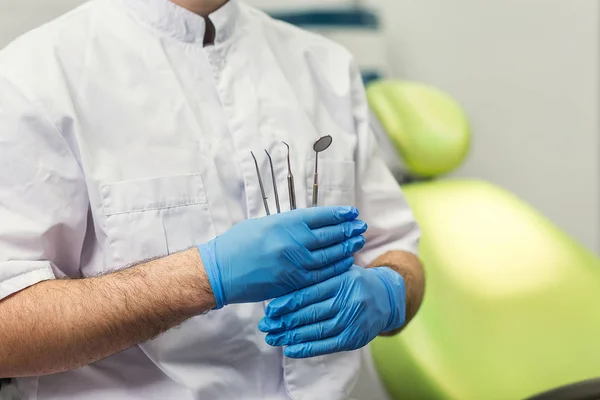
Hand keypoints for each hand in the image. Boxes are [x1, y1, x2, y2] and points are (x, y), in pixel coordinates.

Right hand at [198, 206, 366, 308]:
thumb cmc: (238, 244)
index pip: (321, 216)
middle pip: (330, 235)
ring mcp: (295, 263)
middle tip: (360, 227)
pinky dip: (335, 268)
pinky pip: (321, 275)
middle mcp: (293, 241)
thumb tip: (310, 223)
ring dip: (346, 248)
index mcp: (285, 222)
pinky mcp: (293, 282)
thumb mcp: (264, 224)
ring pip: (329, 256)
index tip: (351, 212)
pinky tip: (345, 262)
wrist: (222, 270)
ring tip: (357, 242)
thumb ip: (288, 224)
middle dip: (348, 230)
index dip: (339, 214)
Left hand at [258, 266, 405, 357]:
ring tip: (273, 337)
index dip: (288, 302)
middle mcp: (349, 300)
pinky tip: (290, 349)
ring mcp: (353, 320)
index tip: (270, 309)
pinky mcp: (355, 338)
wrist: (386, 298)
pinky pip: (326, 346)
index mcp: (342, 280)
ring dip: (291, 336)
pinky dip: (306, 349)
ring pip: (316, 330)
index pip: (309, 293)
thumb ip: (316, 277)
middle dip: (284, 321)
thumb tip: (281, 291)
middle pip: (311, 313)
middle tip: (265, 325)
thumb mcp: (338, 271)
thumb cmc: (354, 282)